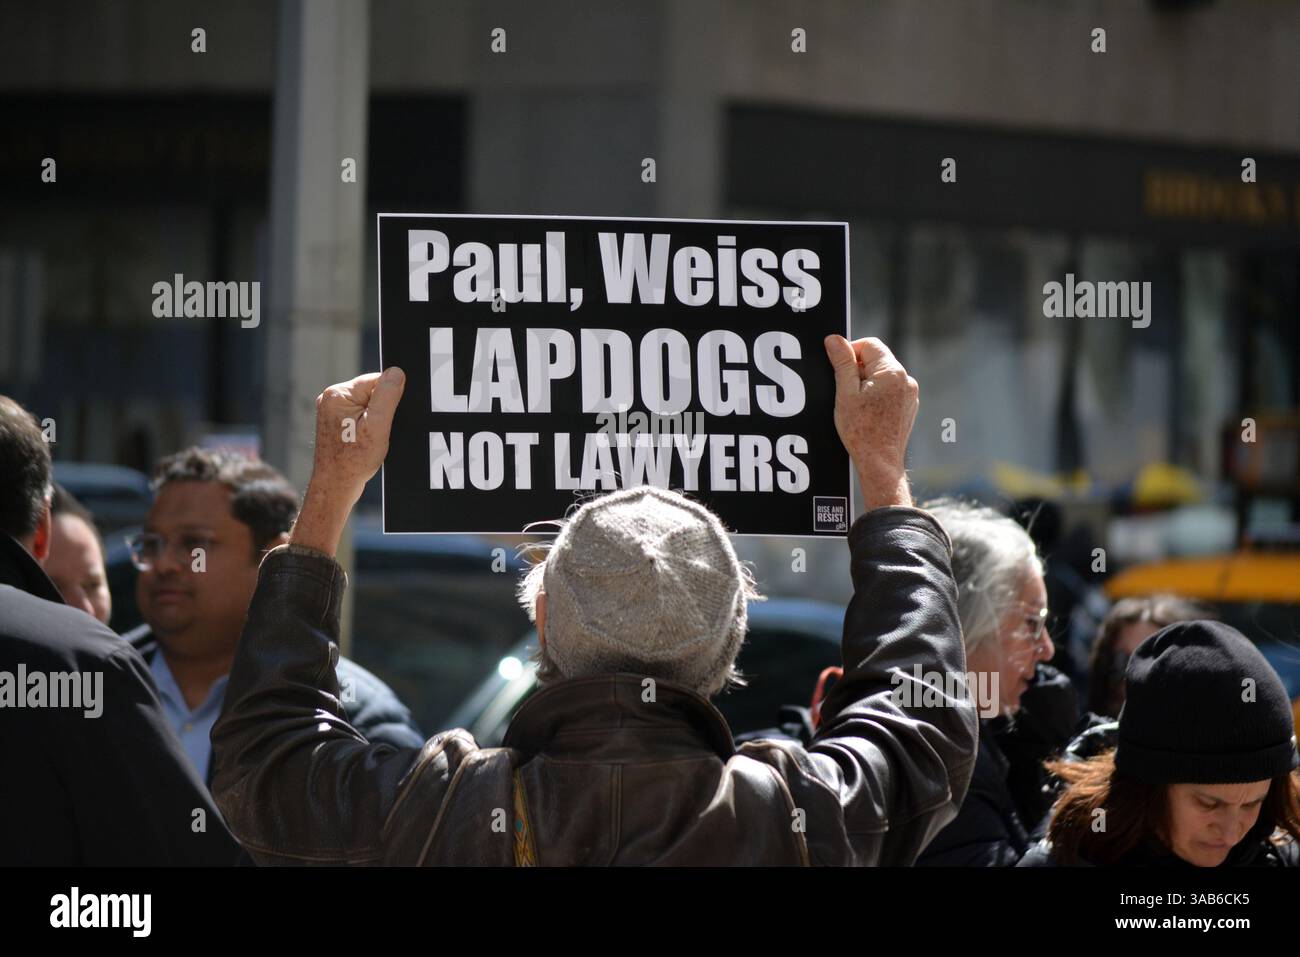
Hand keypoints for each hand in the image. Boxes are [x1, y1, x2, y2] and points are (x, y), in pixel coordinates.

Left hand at [290, 368, 405, 555]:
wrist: (335, 486)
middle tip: (377, 433)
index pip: (376, 381)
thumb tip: (397, 372)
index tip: (386, 420)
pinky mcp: (334, 422)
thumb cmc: (354, 460)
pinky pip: (359, 415)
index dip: (390, 399)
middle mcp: (331, 399)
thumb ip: (387, 395)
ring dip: (375, 419)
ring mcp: (331, 411)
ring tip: (369, 439)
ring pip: (367, 405)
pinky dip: (367, 427)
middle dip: (382, 410)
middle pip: (372, 392)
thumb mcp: (377, 426)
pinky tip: (364, 442)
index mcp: (337, 394)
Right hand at [823, 335, 916, 509]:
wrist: (879, 462)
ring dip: (867, 382)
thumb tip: (834, 339)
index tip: (838, 367)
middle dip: (858, 369)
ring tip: (855, 404)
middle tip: (844, 390)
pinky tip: (867, 412)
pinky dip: (877, 394)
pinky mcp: (909, 406)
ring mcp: (910, 393)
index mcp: (892, 372)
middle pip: (877, 359)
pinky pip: (890, 389)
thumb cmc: (861, 430)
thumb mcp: (846, 393)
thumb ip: (842, 363)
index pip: (869, 344)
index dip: (850, 351)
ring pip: (883, 375)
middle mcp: (906, 379)